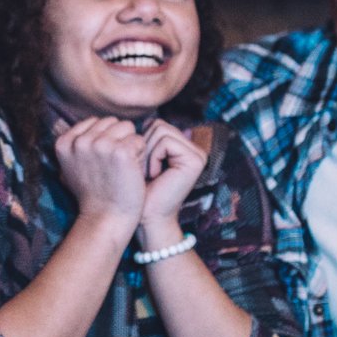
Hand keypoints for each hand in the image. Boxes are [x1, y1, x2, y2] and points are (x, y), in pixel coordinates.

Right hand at [53, 117, 149, 228]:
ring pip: (127, 127)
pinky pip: (139, 140)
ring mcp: (100, 145)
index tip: (100, 162)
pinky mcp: (121, 152)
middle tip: (113, 165)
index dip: (103, 139)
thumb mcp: (69, 168)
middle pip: (112, 122)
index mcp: (64, 143)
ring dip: (130, 145)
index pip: (95, 122)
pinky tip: (132, 171)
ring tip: (123, 167)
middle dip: (117, 139)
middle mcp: (80, 141)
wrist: (105, 218)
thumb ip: (73, 145)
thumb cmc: (92, 194)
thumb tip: (74, 124)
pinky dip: (140, 155)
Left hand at [137, 120, 206, 245]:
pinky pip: (165, 142)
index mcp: (183, 147)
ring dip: (147, 153)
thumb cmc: (139, 191)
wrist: (146, 217)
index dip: (141, 143)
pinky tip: (155, 175)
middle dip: (143, 147)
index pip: (157, 125)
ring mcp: (197, 154)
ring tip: (149, 173)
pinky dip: (153, 157)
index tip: (141, 166)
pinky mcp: (195, 160)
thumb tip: (149, 119)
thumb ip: (149, 139)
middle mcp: (194, 149)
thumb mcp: (141, 159)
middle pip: (159, 125)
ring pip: (160, 130)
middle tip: (144, 171)